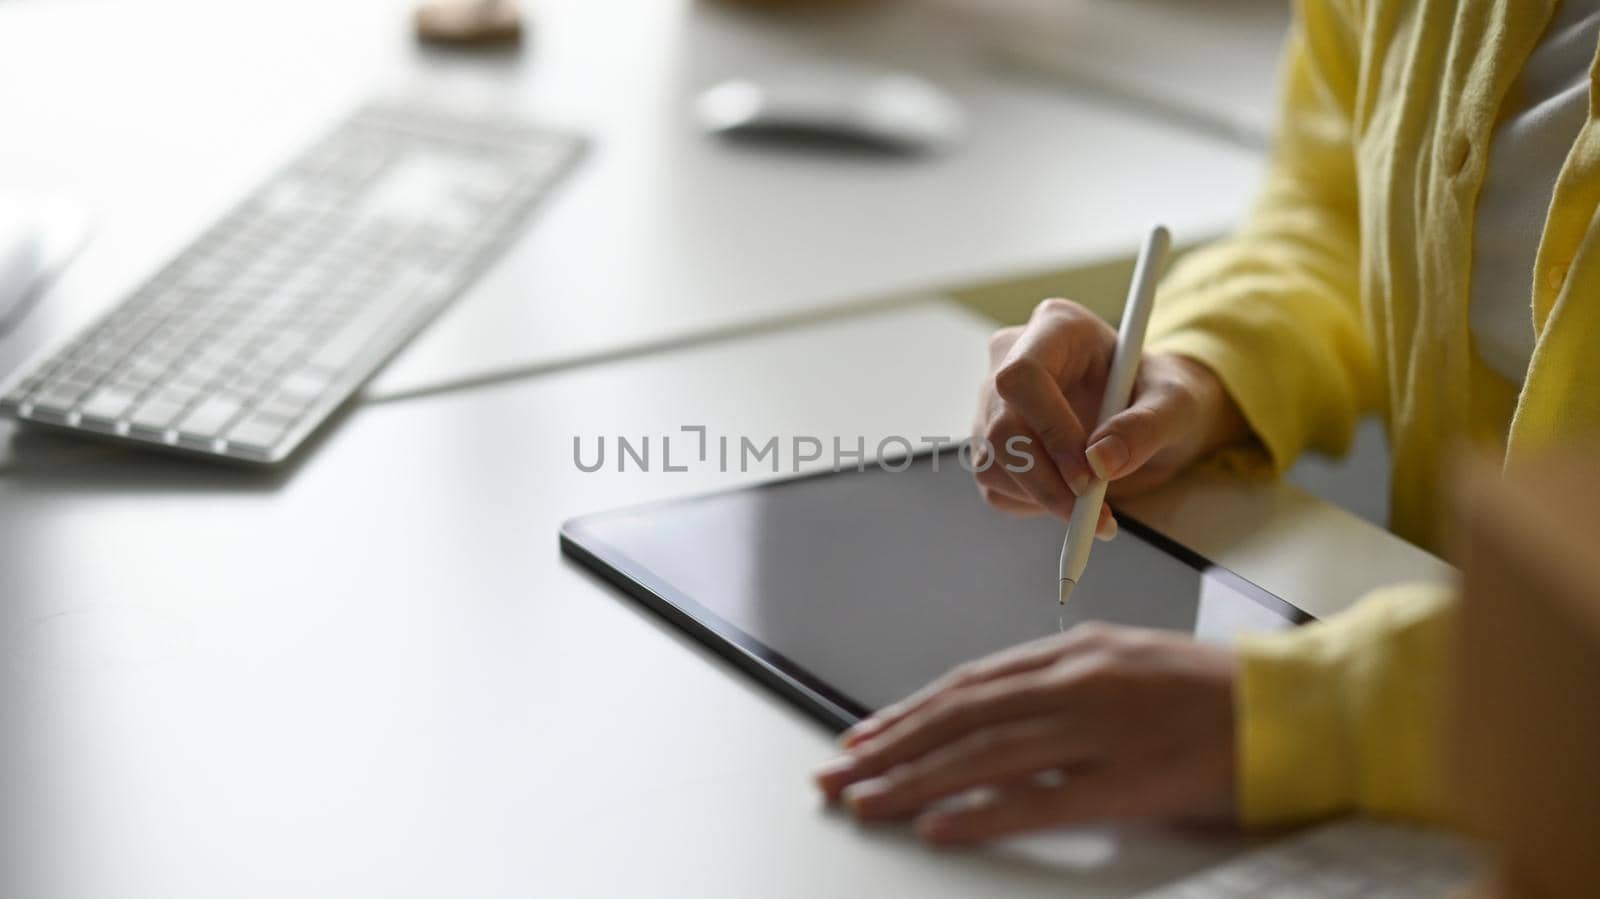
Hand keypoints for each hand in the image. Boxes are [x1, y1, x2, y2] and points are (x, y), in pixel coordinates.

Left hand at [813, 623, 1238, 844]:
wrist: (1298, 707)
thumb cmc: (1215, 691)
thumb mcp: (1127, 664)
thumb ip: (1062, 683)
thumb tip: (998, 711)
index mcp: (1074, 652)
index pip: (968, 684)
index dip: (909, 712)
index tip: (864, 737)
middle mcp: (1075, 682)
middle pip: (960, 716)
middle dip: (891, 746)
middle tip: (837, 774)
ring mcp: (1099, 730)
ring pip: (983, 755)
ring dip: (914, 780)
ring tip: (866, 801)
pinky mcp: (1127, 780)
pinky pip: (1039, 799)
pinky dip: (981, 813)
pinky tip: (938, 827)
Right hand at [972, 299, 1247, 530]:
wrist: (1148, 413)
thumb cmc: (1162, 395)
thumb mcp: (1176, 404)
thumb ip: (1145, 427)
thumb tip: (1100, 462)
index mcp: (1056, 329)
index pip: (1023, 375)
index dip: (1050, 429)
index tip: (1088, 474)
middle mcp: (1013, 358)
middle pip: (1001, 427)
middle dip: (1045, 479)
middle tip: (1091, 510)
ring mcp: (994, 401)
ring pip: (991, 461)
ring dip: (1041, 497)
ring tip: (1093, 507)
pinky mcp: (990, 441)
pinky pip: (994, 484)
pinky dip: (1031, 504)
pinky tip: (1067, 494)